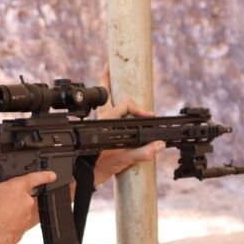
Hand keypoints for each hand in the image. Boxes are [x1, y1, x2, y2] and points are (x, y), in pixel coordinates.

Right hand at [0, 171, 56, 243]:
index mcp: (17, 187)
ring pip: (19, 211)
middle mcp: (26, 201)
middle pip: (22, 196)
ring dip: (10, 212)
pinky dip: (9, 223)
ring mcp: (26, 216)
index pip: (34, 177)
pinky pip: (17, 223)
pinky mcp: (23, 229)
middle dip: (11, 199)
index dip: (44, 175)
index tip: (52, 175)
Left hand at [93, 64, 165, 185]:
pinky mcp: (105, 134)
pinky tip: (121, 109)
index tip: (150, 117)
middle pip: (107, 94)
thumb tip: (158, 145)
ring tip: (110, 76)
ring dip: (110, 91)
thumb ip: (140, 153)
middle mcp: (104, 121)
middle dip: (107, 78)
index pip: (126, 105)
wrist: (84, 177)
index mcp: (107, 122)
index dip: (140, 109)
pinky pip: (111, 118)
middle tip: (108, 65)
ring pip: (107, 104)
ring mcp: (103, 126)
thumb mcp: (120, 161)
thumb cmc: (97, 167)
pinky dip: (116, 111)